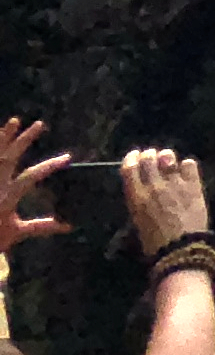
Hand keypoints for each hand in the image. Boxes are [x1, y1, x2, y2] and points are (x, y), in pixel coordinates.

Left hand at [0, 119, 64, 254]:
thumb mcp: (16, 233)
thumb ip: (41, 227)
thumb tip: (69, 226)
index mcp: (6, 200)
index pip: (30, 176)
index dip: (49, 166)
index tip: (67, 158)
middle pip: (9, 158)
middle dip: (24, 140)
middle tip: (39, 124)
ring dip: (4, 138)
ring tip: (15, 121)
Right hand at [119, 151, 207, 258]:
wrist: (181, 248)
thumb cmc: (155, 243)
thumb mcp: (139, 222)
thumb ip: (140, 202)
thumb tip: (143, 188)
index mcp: (136, 198)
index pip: (129, 168)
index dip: (131, 158)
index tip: (134, 155)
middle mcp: (154, 187)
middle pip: (149, 158)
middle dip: (149, 155)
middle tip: (152, 157)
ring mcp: (174, 183)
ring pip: (168, 157)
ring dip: (167, 157)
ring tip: (168, 162)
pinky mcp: (193, 184)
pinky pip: (189, 164)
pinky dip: (186, 165)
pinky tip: (185, 172)